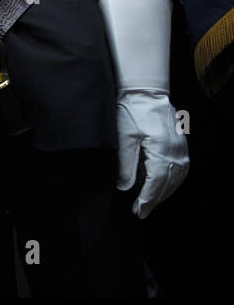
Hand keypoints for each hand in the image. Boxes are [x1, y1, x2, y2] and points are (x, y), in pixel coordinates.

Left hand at [116, 89, 187, 217]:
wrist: (146, 91)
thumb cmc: (132, 111)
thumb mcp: (123, 138)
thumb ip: (125, 165)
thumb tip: (124, 188)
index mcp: (161, 151)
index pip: (156, 183)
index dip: (147, 199)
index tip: (138, 211)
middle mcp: (175, 152)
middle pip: (168, 184)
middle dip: (154, 200)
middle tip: (140, 212)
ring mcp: (181, 148)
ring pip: (176, 178)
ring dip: (164, 193)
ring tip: (150, 203)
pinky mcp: (180, 144)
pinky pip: (180, 169)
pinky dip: (172, 181)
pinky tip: (163, 186)